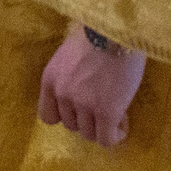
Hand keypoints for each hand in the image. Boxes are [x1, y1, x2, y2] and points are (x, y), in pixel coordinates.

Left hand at [37, 22, 146, 147]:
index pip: (47, 116)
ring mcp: (83, 105)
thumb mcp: (69, 56)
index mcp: (49, 80)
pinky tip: (123, 121)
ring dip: (103, 126)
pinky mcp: (106, 112)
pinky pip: (106, 140)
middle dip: (88, 118)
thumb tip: (81, 94)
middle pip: (72, 125)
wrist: (117, 30)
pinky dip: (115, 135)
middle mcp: (62, 94)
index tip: (81, 108)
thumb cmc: (97, 35)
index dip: (66, 115)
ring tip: (117, 108)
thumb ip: (68, 78)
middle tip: (105, 103)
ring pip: (89, 134)